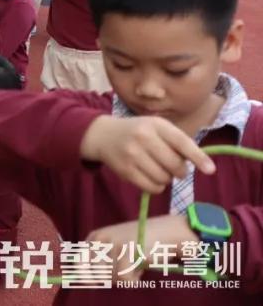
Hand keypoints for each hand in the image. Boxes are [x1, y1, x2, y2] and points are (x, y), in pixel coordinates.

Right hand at [80, 115, 215, 194]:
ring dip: (166, 178)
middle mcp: (143, 138)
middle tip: (172, 166)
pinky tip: (149, 176)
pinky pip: (152, 188)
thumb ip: (177, 142)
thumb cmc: (138, 131)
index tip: (210, 170)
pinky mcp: (126, 171)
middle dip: (179, 170)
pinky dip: (156, 186)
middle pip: (175, 166)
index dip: (198, 157)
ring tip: (157, 168)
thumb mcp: (156, 128)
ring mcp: (133, 155)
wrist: (103, 135)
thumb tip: (201, 164)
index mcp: (156, 125)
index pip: (181, 142)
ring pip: (164, 179)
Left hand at [87, 214, 195, 281]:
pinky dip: (133, 279)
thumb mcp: (114, 247)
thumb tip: (84, 281)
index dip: (85, 276)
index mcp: (94, 237)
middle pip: (96, 273)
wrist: (165, 232)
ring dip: (124, 276)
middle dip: (111, 277)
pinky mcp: (126, 252)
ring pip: (111, 277)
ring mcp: (112, 244)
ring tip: (134, 263)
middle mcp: (100, 239)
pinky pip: (124, 279)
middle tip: (125, 268)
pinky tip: (140, 267)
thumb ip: (100, 260)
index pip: (78, 262)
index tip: (92, 283)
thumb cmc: (139, 243)